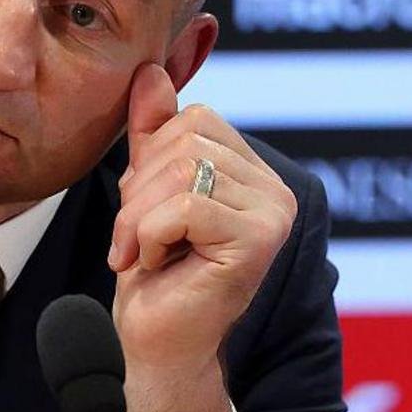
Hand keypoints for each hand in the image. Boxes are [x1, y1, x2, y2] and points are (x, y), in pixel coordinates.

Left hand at [109, 63, 297, 411]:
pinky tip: (155, 264)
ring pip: (183, 172)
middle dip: (140, 190)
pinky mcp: (258, 241)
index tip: (142, 209)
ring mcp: (272, 215)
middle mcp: (275, 190)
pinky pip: (184, 206)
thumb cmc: (154, 269)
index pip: (196, 119)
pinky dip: (150, 234)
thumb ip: (153, 132)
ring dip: (139, 216)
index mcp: (253, 172)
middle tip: (137, 237)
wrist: (155, 340)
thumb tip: (151, 71)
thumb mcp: (145, 189)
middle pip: (186, 142)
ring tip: (143, 251)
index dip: (152, 156)